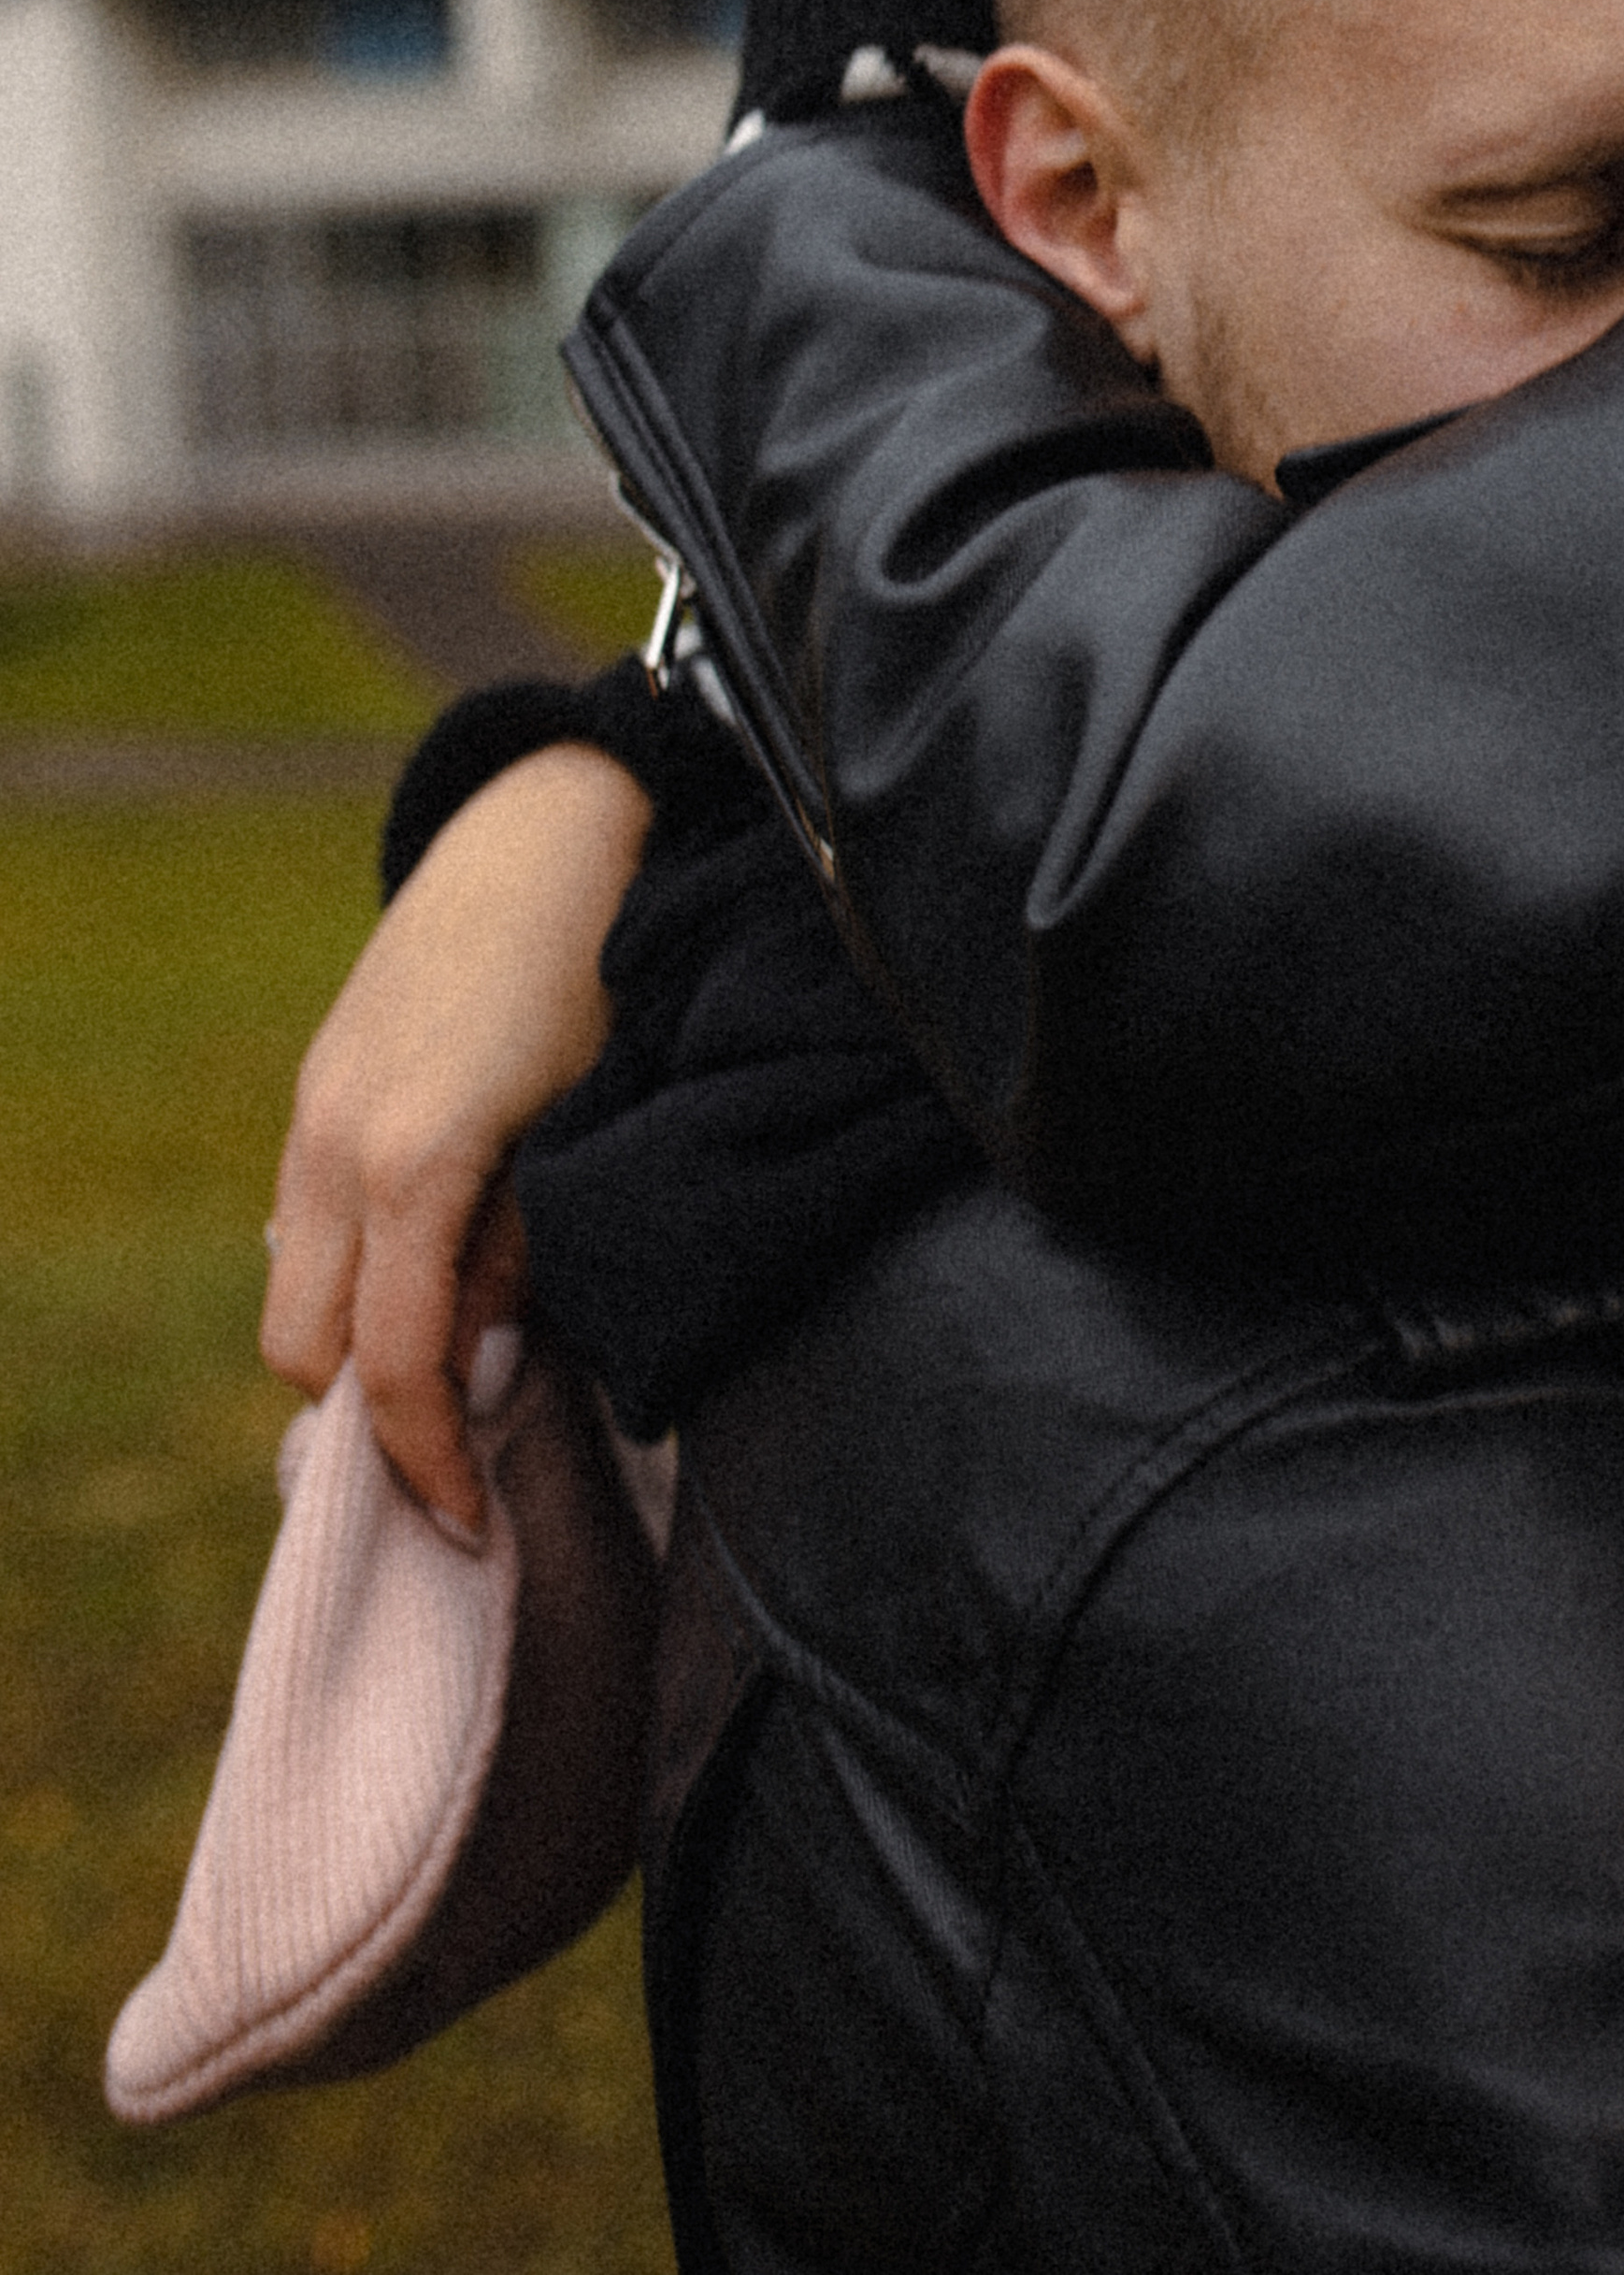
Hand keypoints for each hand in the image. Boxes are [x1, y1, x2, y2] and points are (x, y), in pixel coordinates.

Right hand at [261, 743, 652, 1537]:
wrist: (552, 825)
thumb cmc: (604, 974)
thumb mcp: (590, 1127)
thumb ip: (528, 1257)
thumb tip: (483, 1371)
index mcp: (415, 1162)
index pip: (393, 1365)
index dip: (428, 1462)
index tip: (474, 1525)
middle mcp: (339, 1141)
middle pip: (306, 1347)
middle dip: (370, 1424)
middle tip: (457, 1470)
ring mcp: (316, 1107)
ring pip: (294, 1286)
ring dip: (353, 1350)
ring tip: (448, 1382)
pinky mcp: (320, 1082)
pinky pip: (303, 1220)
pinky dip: (346, 1277)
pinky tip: (424, 1282)